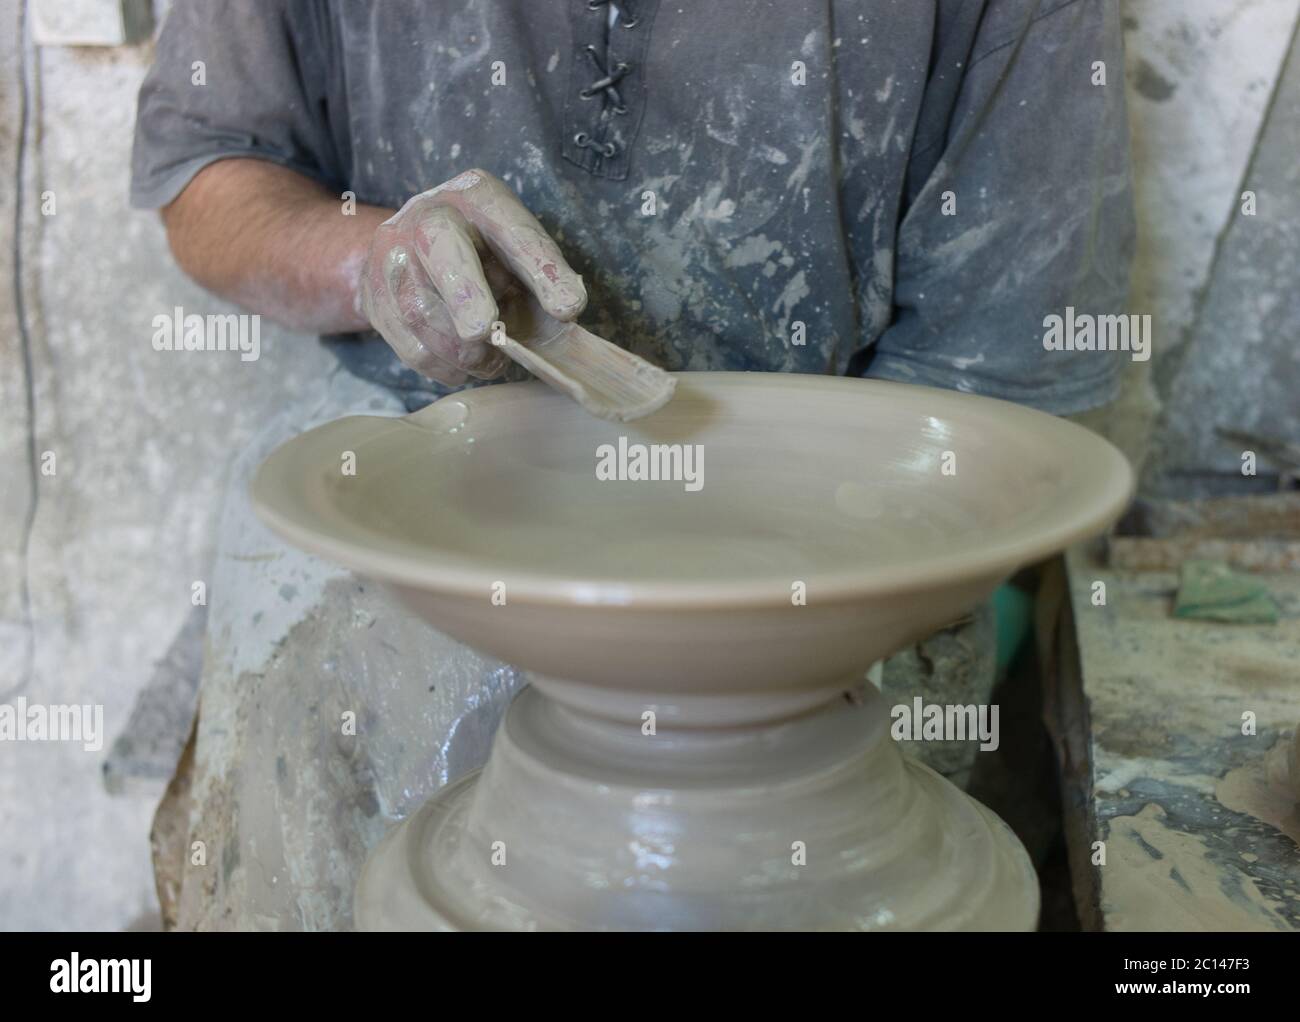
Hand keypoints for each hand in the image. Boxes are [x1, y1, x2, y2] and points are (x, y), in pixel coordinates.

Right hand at [359, 169, 587, 385]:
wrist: (411, 248)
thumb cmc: (483, 252)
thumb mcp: (517, 250)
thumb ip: (542, 275)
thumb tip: (566, 311)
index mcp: (477, 197)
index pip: (512, 228)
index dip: (542, 269)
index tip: (568, 308)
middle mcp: (428, 215)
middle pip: (440, 247)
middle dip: (464, 293)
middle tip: (483, 331)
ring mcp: (392, 254)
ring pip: (419, 310)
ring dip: (462, 351)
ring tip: (493, 361)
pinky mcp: (374, 296)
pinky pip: (406, 343)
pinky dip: (442, 366)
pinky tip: (464, 366)